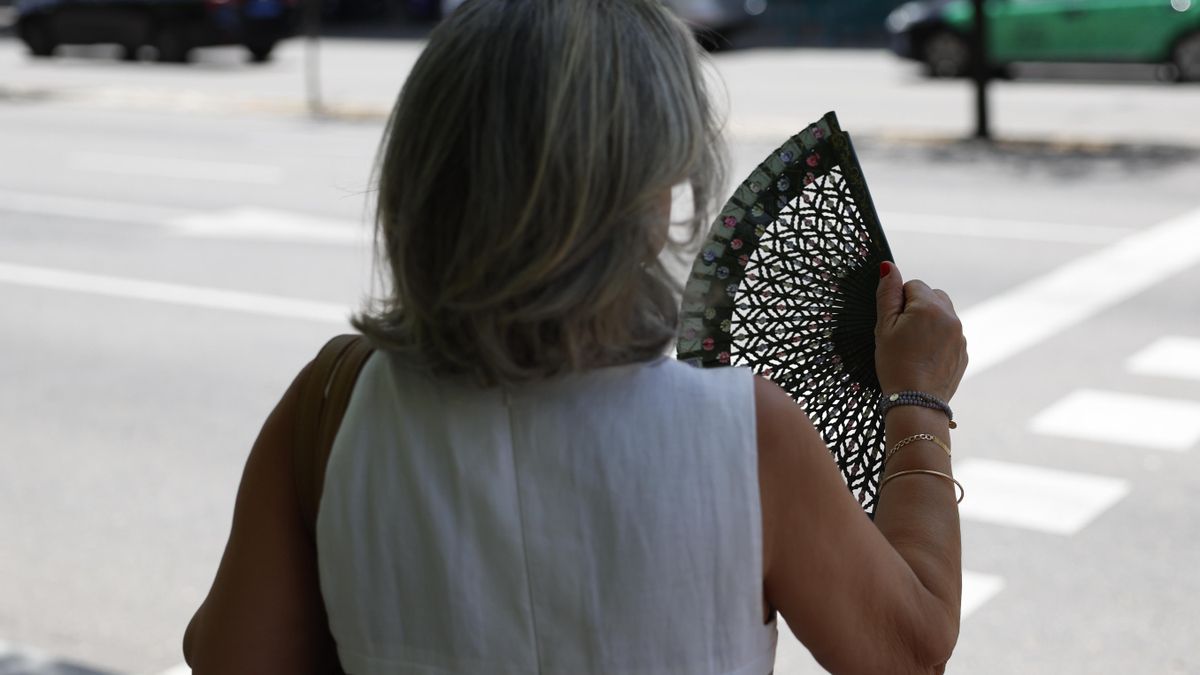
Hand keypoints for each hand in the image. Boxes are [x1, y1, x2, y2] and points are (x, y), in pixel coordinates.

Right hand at [874, 261, 967, 401]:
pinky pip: (950, 334)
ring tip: (914, 347)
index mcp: (930, 306)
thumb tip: (888, 266)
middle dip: (917, 307)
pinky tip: (924, 358)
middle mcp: (951, 316)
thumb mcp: (884, 327)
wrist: (916, 403)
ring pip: (942, 315)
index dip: (898, 302)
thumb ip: (887, 294)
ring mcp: (961, 335)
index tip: (893, 324)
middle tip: (902, 334)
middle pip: (932, 296)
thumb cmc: (895, 364)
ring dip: (928, 322)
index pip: (912, 285)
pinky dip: (938, 339)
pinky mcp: (964, 352)